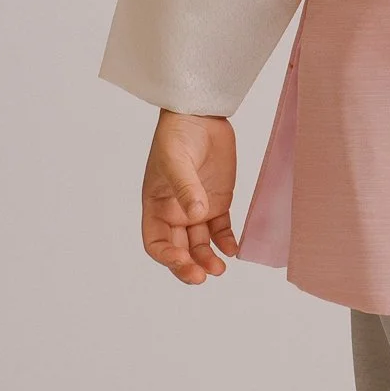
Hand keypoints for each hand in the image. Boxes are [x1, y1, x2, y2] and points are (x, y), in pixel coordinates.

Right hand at [141, 110, 238, 283]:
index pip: (156, 242)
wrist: (201, 114)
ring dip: (208, 259)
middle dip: (188, 265)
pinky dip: (227, 242)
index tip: (182, 261)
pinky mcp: (219, 202)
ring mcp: (197, 209)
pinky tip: (233, 249)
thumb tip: (195, 214)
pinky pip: (221, 230)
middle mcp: (175, 212)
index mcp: (156, 206)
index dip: (167, 256)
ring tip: (220, 268)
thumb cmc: (177, 134)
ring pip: (201, 245)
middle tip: (202, 275)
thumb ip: (185, 187)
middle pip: (179, 249)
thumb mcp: (176, 160)